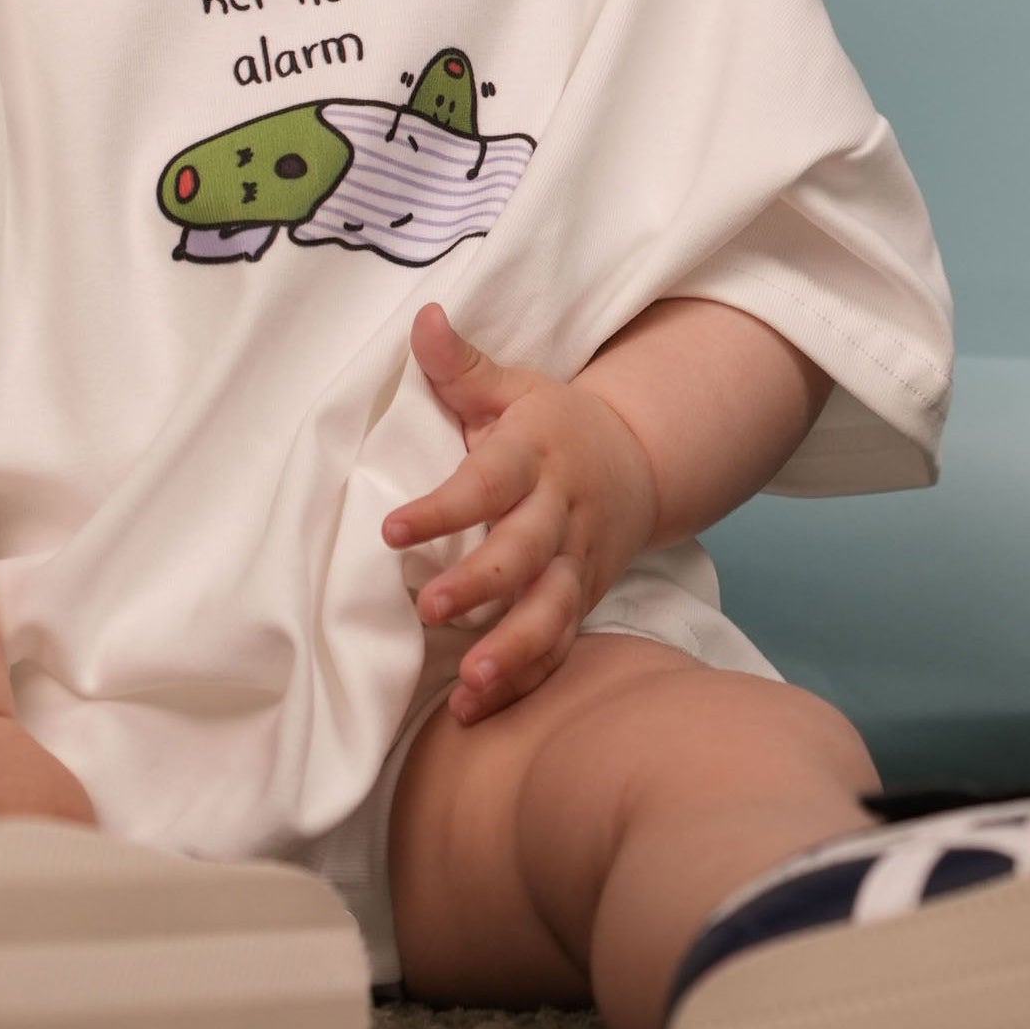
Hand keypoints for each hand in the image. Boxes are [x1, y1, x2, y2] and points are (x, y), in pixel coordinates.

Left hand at [383, 306, 659, 723]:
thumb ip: (462, 364)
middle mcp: (560, 512)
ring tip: (469, 683)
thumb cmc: (553, 423)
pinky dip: (524, 681)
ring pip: (551, 613)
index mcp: (536, 454)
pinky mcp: (581, 600)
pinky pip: (559, 647)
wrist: (637, 461)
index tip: (392, 531)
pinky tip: (478, 712)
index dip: (444, 507)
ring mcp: (575, 563)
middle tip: (431, 609)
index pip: (488, 481)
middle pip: (525, 554)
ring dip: (512, 649)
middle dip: (482, 584)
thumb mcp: (514, 386)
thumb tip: (421, 317)